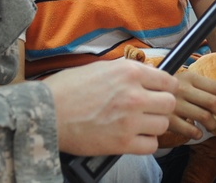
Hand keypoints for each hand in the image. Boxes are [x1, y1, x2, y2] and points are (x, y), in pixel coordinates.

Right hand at [43, 58, 176, 155]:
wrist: (46, 113)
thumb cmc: (67, 89)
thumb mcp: (100, 68)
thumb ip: (126, 71)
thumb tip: (146, 74)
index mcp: (129, 73)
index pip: (168, 81)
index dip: (165, 88)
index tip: (160, 92)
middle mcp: (134, 95)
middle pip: (170, 103)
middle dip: (161, 106)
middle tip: (150, 109)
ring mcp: (130, 121)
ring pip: (163, 125)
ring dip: (153, 125)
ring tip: (138, 124)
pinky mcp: (122, 144)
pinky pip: (151, 146)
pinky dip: (145, 143)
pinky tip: (133, 138)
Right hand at [171, 68, 215, 140]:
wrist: (141, 92)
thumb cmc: (169, 87)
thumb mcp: (187, 80)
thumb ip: (206, 85)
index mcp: (190, 76)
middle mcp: (182, 88)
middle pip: (213, 102)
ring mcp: (174, 104)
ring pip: (204, 116)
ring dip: (213, 124)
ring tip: (212, 126)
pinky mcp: (166, 119)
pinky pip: (189, 129)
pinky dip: (197, 133)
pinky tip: (197, 133)